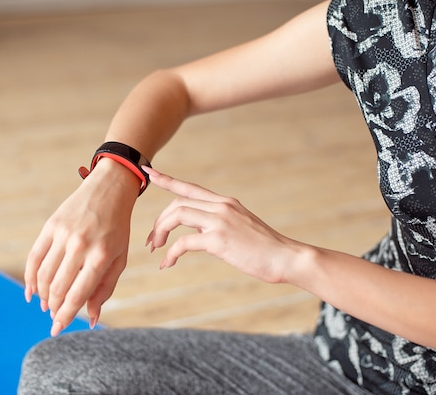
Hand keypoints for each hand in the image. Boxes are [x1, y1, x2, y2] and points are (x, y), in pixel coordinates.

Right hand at [24, 160, 138, 335]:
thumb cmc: (117, 229)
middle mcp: (81, 245)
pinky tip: (31, 291)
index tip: (56, 329)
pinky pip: (34, 258)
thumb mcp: (119, 259)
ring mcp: (63, 235)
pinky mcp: (50, 226)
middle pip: (57, 288)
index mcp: (102, 255)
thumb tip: (91, 318)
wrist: (108, 191)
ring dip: (42, 295)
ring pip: (43, 275)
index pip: (78, 294)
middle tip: (53, 316)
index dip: (65, 316)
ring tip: (46, 304)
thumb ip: (104, 289)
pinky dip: (30, 278)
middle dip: (53, 308)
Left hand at [144, 166, 298, 282]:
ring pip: (176, 216)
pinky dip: (171, 253)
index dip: (167, 179)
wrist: (286, 257)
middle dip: (159, 221)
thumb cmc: (265, 248)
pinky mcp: (219, 239)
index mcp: (226, 202)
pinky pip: (183, 242)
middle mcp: (221, 206)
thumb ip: (221, 223)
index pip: (190, 187)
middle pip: (177, 203)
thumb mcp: (241, 227)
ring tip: (156, 250)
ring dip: (160, 232)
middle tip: (152, 241)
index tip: (149, 172)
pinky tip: (168, 264)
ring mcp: (220, 221)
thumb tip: (202, 232)